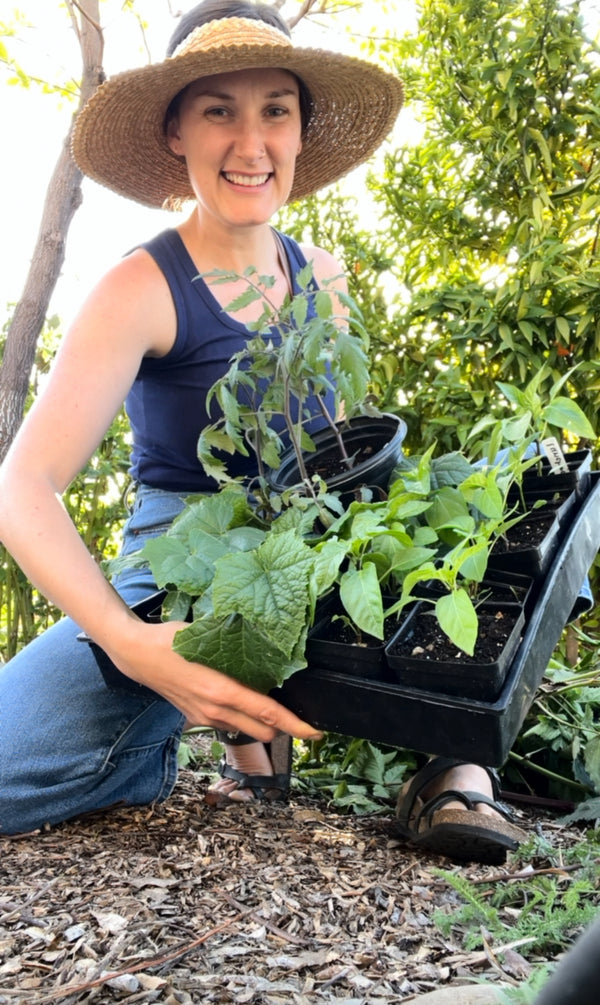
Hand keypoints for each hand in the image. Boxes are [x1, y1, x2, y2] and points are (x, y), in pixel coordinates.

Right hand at [103, 618, 321, 741]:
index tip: (315, 732)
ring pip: (245, 729)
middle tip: (292, 708)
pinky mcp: (196, 718)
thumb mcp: (207, 638)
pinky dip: (239, 716)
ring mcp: (205, 718)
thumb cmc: (171, 640)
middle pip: (263, 731)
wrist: (137, 655)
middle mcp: (216, 710)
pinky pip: (228, 723)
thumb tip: (266, 645)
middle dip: (281, 725)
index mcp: (222, 691)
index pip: (268, 713)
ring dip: (259, 721)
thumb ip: (237, 649)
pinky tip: (236, 696)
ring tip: (262, 699)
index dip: (295, 725)